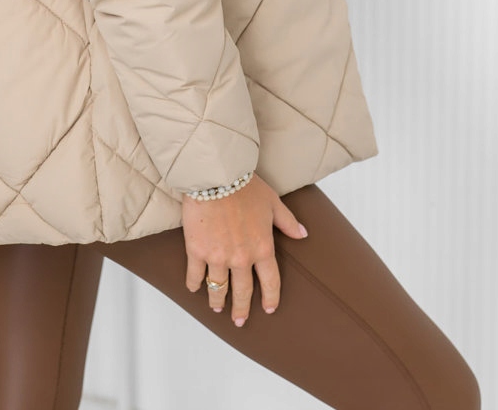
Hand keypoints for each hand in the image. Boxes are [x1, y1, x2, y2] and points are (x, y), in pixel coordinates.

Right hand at [182, 174, 307, 326]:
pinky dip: (194, 283)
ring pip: (218, 287)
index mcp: (262, 248)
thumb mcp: (273, 203)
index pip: (270, 282)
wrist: (215, 176)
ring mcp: (217, 257)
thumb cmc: (245, 186)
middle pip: (242, 291)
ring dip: (217, 300)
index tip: (268, 308)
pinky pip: (195, 274)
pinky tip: (194, 288)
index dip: (270, 298)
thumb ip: (288, 222)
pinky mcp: (197, 250)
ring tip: (216, 307)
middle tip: (239, 320)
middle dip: (241, 308)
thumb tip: (303, 234)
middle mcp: (241, 259)